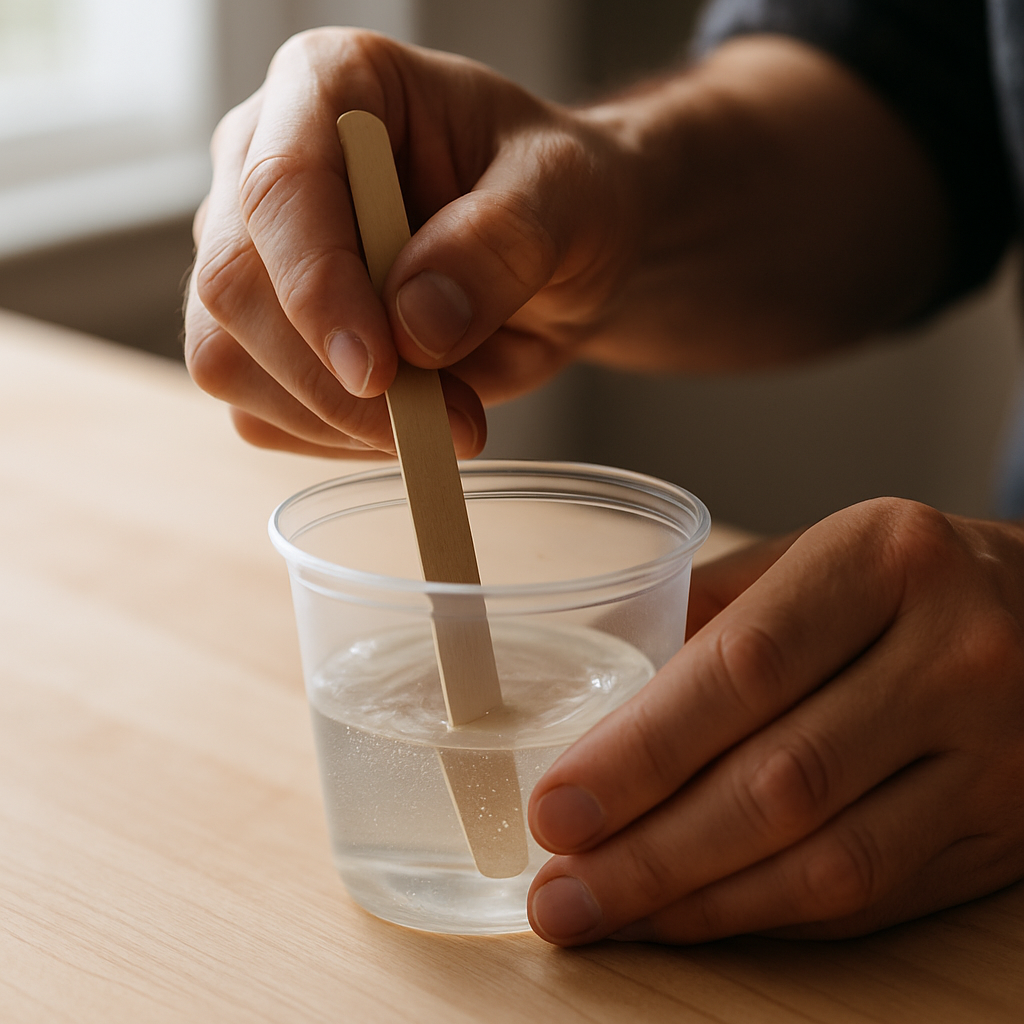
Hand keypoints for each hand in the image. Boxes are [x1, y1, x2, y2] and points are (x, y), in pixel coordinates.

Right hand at [183, 27, 644, 456]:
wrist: (560, 256)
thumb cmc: (558, 196)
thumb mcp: (566, 195)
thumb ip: (500, 242)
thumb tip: (414, 325)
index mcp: (330, 86)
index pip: (280, 186)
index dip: (318, 286)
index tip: (382, 370)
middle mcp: (264, 165)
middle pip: (235, 288)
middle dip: (335, 380)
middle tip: (450, 419)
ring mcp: (253, 257)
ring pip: (229, 362)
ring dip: (337, 419)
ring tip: (448, 415)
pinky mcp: (260, 337)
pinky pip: (260, 413)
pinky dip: (334, 438)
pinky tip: (407, 419)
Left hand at [526, 498, 1023, 943]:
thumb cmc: (906, 580)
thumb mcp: (821, 555)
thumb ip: (716, 611)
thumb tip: (601, 691)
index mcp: (883, 560)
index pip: (744, 668)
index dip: (642, 750)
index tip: (557, 806)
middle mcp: (952, 654)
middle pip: (779, 779)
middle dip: (650, 849)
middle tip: (557, 889)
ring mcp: (991, 754)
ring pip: (827, 860)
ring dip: (697, 902)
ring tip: (601, 916)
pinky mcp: (1000, 832)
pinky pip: (868, 896)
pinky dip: (764, 916)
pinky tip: (689, 917)